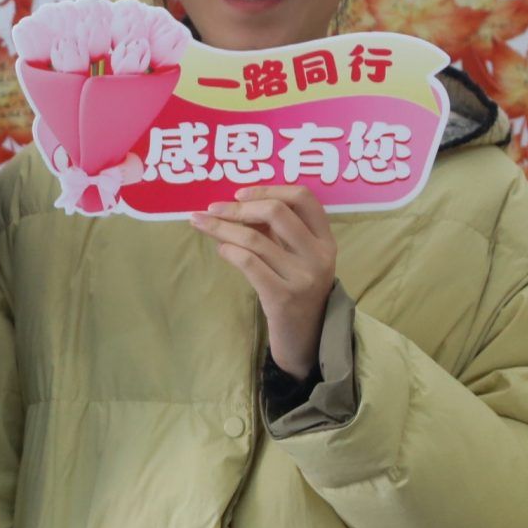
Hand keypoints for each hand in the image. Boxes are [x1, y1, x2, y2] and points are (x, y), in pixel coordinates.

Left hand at [188, 184, 338, 378]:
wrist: (305, 338)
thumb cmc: (295, 289)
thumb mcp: (295, 256)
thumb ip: (274, 231)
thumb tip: (232, 205)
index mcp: (325, 238)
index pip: (303, 197)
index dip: (268, 188)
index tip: (239, 194)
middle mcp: (319, 255)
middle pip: (276, 212)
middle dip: (237, 208)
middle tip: (212, 209)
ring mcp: (302, 277)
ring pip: (255, 239)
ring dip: (221, 227)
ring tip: (202, 224)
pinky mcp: (283, 297)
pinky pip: (248, 263)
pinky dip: (228, 251)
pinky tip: (221, 250)